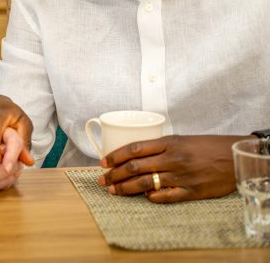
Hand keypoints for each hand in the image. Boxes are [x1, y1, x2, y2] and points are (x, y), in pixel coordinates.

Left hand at [97, 134, 248, 202]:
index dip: (116, 156)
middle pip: (135, 167)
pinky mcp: (192, 192)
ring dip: (127, 188)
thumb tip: (135, 154)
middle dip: (115, 174)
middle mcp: (172, 159)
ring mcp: (181, 177)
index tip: (103, 162)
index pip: (134, 148)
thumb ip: (159, 147)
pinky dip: (153, 197)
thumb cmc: (205, 146)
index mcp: (168, 143)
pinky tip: (143, 197)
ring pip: (146, 183)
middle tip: (102, 180)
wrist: (233, 157)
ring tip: (114, 191)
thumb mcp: (180, 139)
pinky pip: (166, 196)